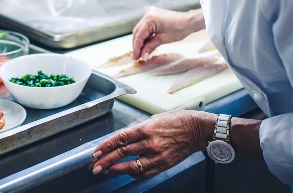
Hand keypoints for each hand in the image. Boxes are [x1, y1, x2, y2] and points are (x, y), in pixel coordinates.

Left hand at [91, 110, 215, 178]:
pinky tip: (125, 172)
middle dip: (106, 160)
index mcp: (147, 128)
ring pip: (131, 166)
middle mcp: (150, 142)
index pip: (121, 138)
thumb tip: (124, 137)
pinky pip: (144, 173)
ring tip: (105, 170)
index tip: (97, 151)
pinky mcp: (163, 164)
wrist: (197, 130)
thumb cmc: (178, 121)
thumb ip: (139, 128)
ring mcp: (157, 155)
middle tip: (95, 165)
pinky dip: (132, 174)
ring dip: (116, 169)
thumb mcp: (155, 118)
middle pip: (122, 153)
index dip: (106, 146)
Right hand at [132, 7, 204, 59]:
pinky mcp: (152, 15)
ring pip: (140, 30)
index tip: (135, 58)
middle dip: (137, 45)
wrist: (188, 22)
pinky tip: (145, 44)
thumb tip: (142, 57)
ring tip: (140, 52)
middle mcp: (148, 14)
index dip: (136, 48)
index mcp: (150, 19)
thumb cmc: (178, 29)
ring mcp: (150, 13)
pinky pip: (145, 27)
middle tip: (136, 57)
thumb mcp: (162, 40)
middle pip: (137, 32)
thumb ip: (150, 47)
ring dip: (140, 41)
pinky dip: (145, 36)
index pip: (139, 36)